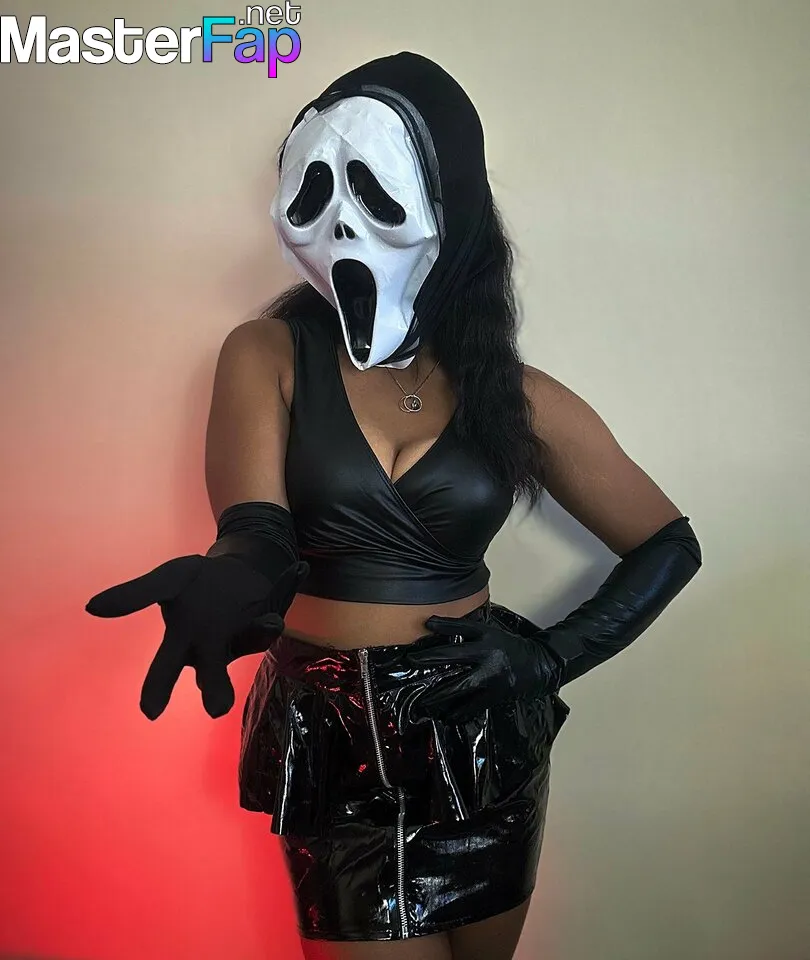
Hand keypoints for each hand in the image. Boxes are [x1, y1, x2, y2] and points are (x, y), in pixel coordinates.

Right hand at [86, 554, 307, 719]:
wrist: (236, 566)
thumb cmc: (196, 583)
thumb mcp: (166, 581)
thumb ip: (134, 595)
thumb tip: (92, 608)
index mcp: (186, 643)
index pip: (168, 670)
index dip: (158, 689)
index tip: (150, 711)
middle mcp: (216, 648)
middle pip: (214, 676)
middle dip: (216, 689)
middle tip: (216, 706)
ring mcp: (246, 635)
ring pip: (254, 639)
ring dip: (262, 629)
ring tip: (270, 620)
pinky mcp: (270, 616)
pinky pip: (275, 611)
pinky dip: (281, 597)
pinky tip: (289, 583)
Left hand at [405, 614, 561, 723]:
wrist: (538, 665)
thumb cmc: (508, 647)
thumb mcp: (488, 632)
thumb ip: (462, 629)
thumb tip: (431, 623)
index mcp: (487, 638)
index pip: (460, 629)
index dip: (443, 625)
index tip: (425, 625)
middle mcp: (488, 656)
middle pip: (456, 657)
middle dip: (432, 660)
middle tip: (411, 662)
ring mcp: (492, 677)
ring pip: (461, 687)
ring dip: (440, 695)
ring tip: (422, 703)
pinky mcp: (496, 695)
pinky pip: (473, 706)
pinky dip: (458, 712)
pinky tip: (445, 717)